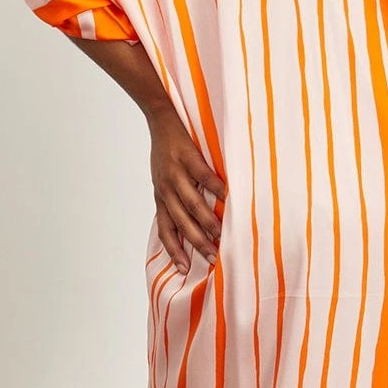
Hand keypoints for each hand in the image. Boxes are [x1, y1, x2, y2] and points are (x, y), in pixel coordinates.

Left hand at [148, 106, 226, 273]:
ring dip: (206, 220)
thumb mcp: (164, 179)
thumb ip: (175, 200)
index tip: (185, 269)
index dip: (174, 251)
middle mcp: (166, 188)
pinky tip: (227, 196)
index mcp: (161, 196)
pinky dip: (214, 187)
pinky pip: (202, 175)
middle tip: (212, 257)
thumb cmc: (167, 151)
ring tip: (221, 234)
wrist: (160, 117)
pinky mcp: (186, 156)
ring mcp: (175, 173)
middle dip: (196, 242)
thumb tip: (191, 223)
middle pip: (181, 222)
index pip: (166, 230)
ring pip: (191, 203)